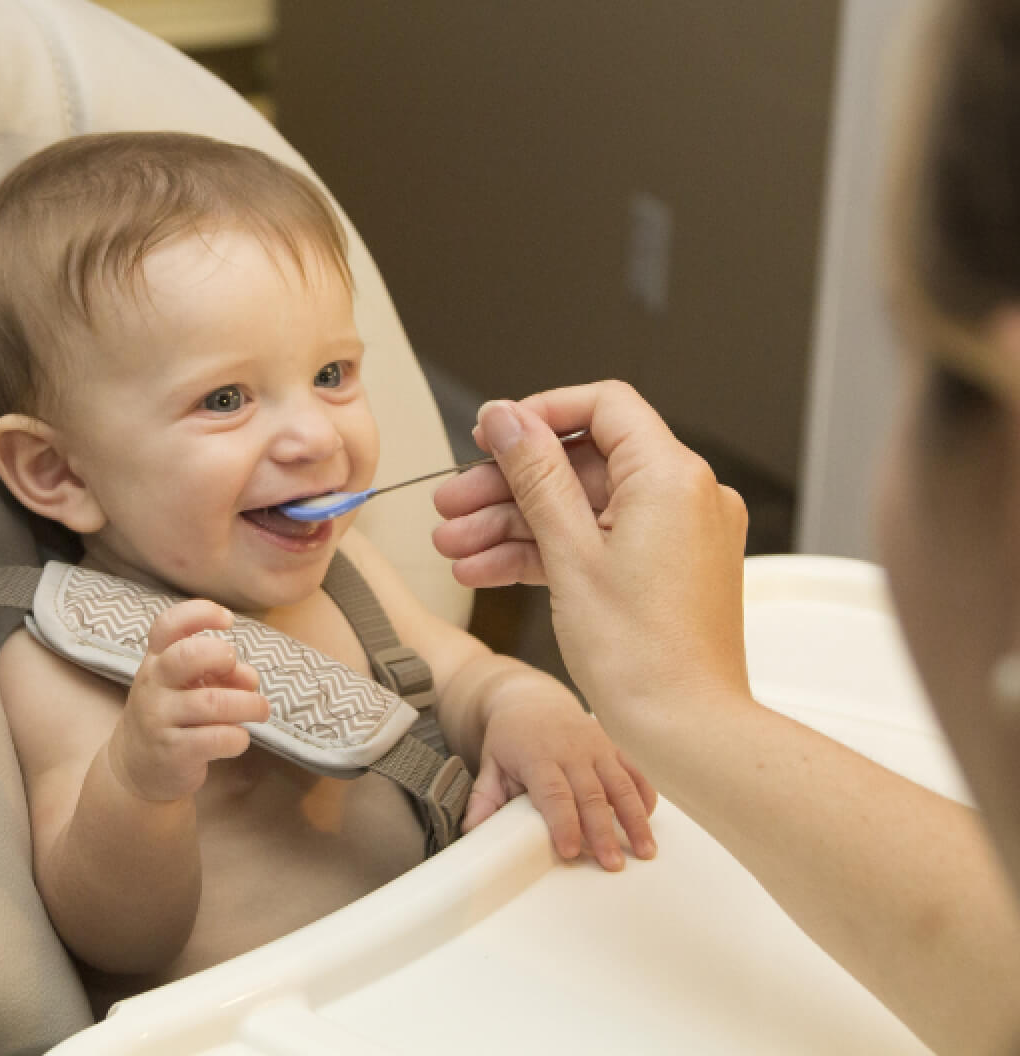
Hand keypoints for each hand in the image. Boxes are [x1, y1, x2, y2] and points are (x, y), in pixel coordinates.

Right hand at [107, 599, 271, 802]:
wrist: (136, 768)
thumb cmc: (172, 716)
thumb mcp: (187, 686)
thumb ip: (219, 673)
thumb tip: (249, 678)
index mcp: (156, 660)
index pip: (168, 625)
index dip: (200, 613)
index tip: (227, 620)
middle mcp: (153, 685)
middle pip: (187, 656)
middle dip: (223, 656)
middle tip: (236, 668)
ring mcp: (159, 718)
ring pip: (213, 702)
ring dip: (248, 704)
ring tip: (259, 709)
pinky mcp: (174, 752)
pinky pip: (217, 738)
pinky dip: (238, 737)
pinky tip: (238, 738)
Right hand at [432, 382, 750, 748]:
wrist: (686, 731)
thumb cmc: (643, 657)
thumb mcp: (569, 553)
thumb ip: (535, 475)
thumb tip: (506, 419)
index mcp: (672, 478)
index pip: (603, 407)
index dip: (539, 414)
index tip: (490, 435)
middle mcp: (686, 497)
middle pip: (582, 464)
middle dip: (508, 485)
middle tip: (453, 504)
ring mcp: (677, 536)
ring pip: (581, 508)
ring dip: (514, 525)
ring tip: (456, 547)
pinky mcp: (665, 570)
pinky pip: (597, 542)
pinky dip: (546, 553)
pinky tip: (488, 570)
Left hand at [465, 672, 656, 869]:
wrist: (531, 698)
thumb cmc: (510, 737)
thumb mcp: (490, 762)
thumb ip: (483, 798)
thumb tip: (471, 833)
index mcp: (538, 755)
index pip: (553, 793)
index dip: (563, 823)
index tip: (570, 851)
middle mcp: (572, 750)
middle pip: (591, 794)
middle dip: (603, 831)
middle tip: (612, 864)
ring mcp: (596, 747)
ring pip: (620, 785)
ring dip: (635, 819)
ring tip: (645, 852)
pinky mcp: (612, 747)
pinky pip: (634, 772)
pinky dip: (644, 796)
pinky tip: (648, 822)